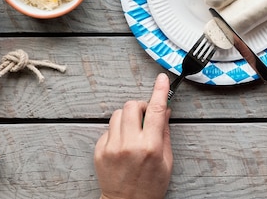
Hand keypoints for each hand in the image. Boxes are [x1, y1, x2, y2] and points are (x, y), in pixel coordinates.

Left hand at [94, 73, 172, 198]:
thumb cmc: (150, 186)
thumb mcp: (166, 161)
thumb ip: (164, 132)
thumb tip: (164, 110)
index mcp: (150, 146)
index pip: (155, 110)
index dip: (160, 91)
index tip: (162, 79)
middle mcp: (129, 144)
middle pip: (132, 106)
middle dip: (140, 106)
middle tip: (145, 117)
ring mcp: (112, 147)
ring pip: (118, 114)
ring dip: (128, 117)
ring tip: (133, 133)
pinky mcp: (99, 151)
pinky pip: (108, 128)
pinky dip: (117, 131)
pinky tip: (123, 144)